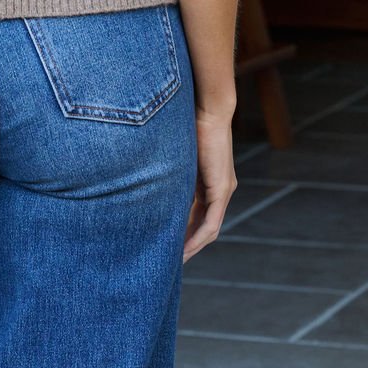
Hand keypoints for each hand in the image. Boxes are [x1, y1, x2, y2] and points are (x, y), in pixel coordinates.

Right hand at [183, 106, 237, 262]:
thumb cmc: (189, 122)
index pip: (197, 213)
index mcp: (208, 180)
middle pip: (204, 225)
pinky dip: (198, 236)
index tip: (168, 243)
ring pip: (209, 228)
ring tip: (176, 260)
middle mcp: (220, 188)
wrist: (209, 107)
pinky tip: (185, 248)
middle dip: (188, 244)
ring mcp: (223, 189)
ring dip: (193, 245)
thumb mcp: (176, 153)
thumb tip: (144, 174)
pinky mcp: (222, 188)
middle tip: (170, 259)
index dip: (184, 230)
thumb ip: (169, 168)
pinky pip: (211, 221)